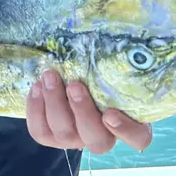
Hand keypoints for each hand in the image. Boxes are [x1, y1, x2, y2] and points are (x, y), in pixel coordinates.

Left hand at [26, 72, 151, 153]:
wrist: (71, 79)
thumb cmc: (101, 74)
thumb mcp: (113, 69)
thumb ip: (115, 64)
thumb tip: (109, 35)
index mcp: (129, 123)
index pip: (138, 138)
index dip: (125, 131)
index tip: (110, 113)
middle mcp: (103, 137)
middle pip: (96, 139)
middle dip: (82, 111)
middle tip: (75, 85)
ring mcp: (76, 140)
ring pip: (65, 133)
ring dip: (55, 103)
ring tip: (49, 77)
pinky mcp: (51, 137)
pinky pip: (41, 132)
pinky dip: (36, 110)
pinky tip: (36, 87)